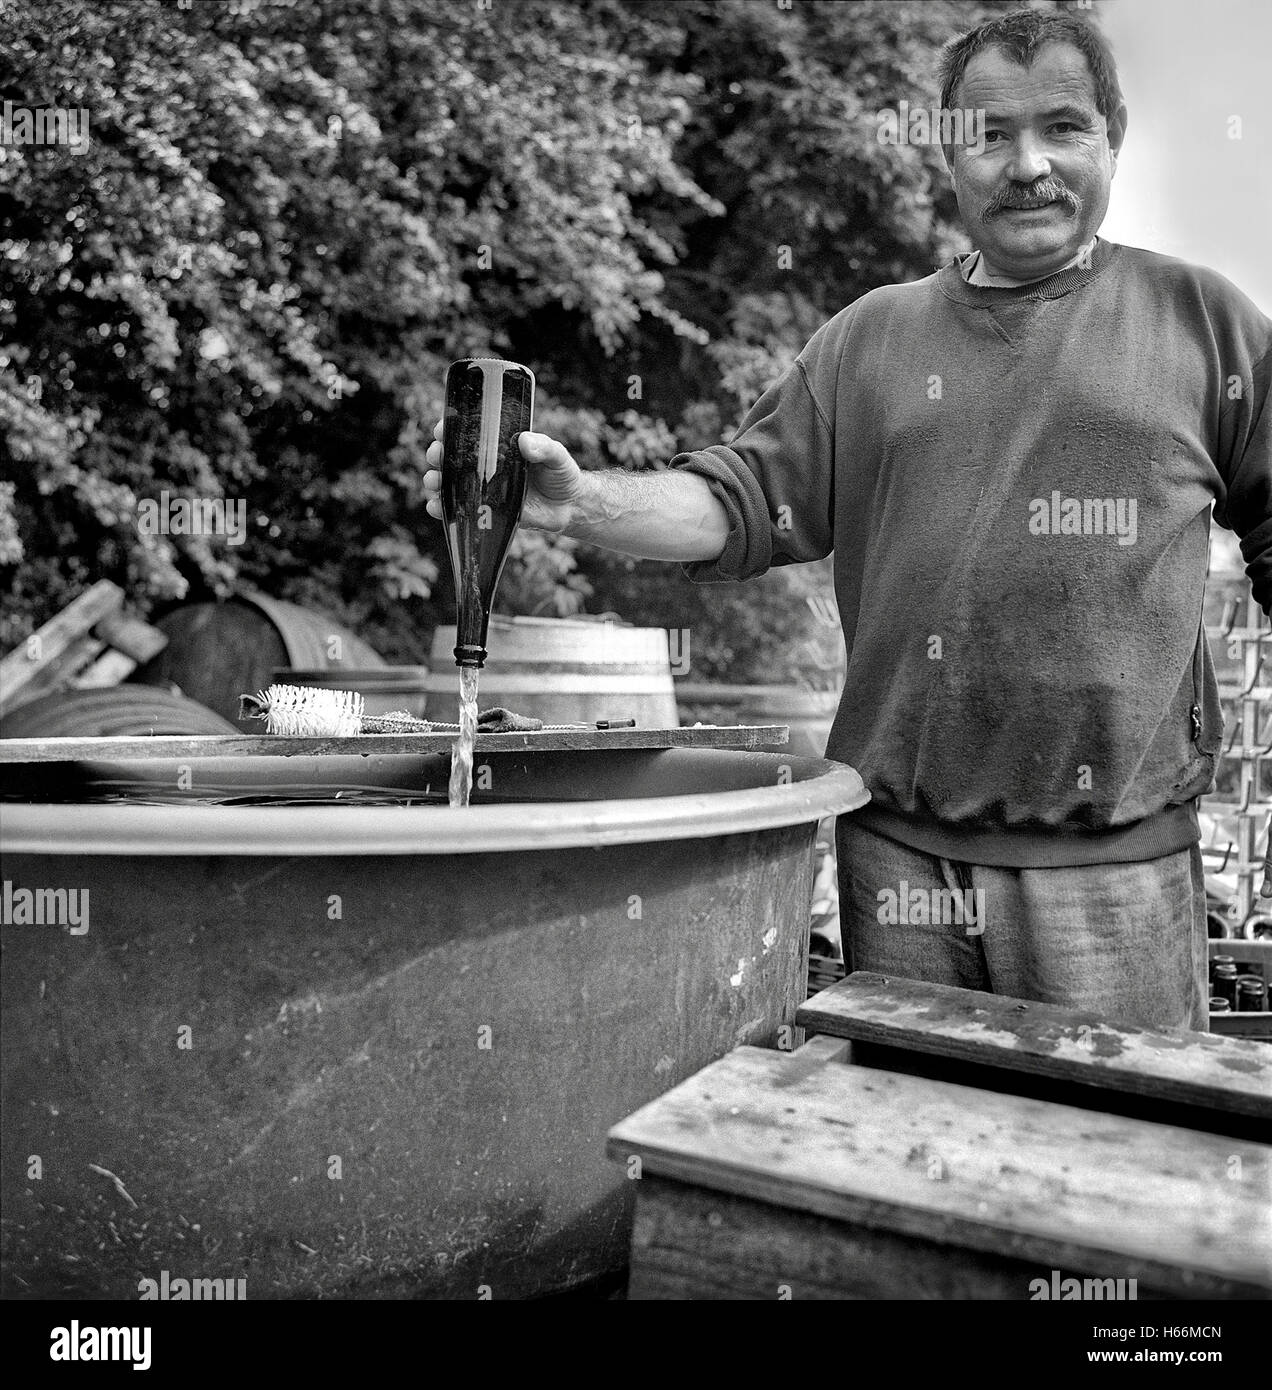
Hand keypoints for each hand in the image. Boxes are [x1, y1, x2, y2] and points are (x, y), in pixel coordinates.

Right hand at [422, 422, 587, 534]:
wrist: (570, 507)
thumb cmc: (562, 474)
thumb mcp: (556, 455)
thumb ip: (545, 446)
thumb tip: (524, 442)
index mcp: (499, 447)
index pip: (467, 433)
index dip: (450, 428)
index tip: (442, 427)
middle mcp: (487, 466)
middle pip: (452, 457)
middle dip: (437, 454)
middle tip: (436, 455)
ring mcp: (485, 489)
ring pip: (451, 483)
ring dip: (435, 480)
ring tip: (433, 481)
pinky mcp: (487, 512)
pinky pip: (459, 510)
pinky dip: (443, 509)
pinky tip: (435, 507)